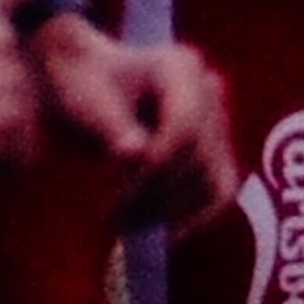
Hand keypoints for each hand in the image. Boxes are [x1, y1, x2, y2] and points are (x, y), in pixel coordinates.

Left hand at [35, 21, 238, 232]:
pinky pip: (221, 191)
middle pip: (199, 157)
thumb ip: (111, 126)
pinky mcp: (217, 151)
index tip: (118, 198)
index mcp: (180, 67)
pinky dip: (197, 217)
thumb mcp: (86, 102)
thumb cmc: (82, 89)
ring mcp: (218, 121)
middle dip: (157, 195)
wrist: (88, 86)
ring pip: (214, 180)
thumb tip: (136, 155)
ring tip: (126, 223)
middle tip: (113, 219)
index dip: (157, 168)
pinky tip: (165, 236)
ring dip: (171, 211)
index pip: (185, 126)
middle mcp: (209, 90)